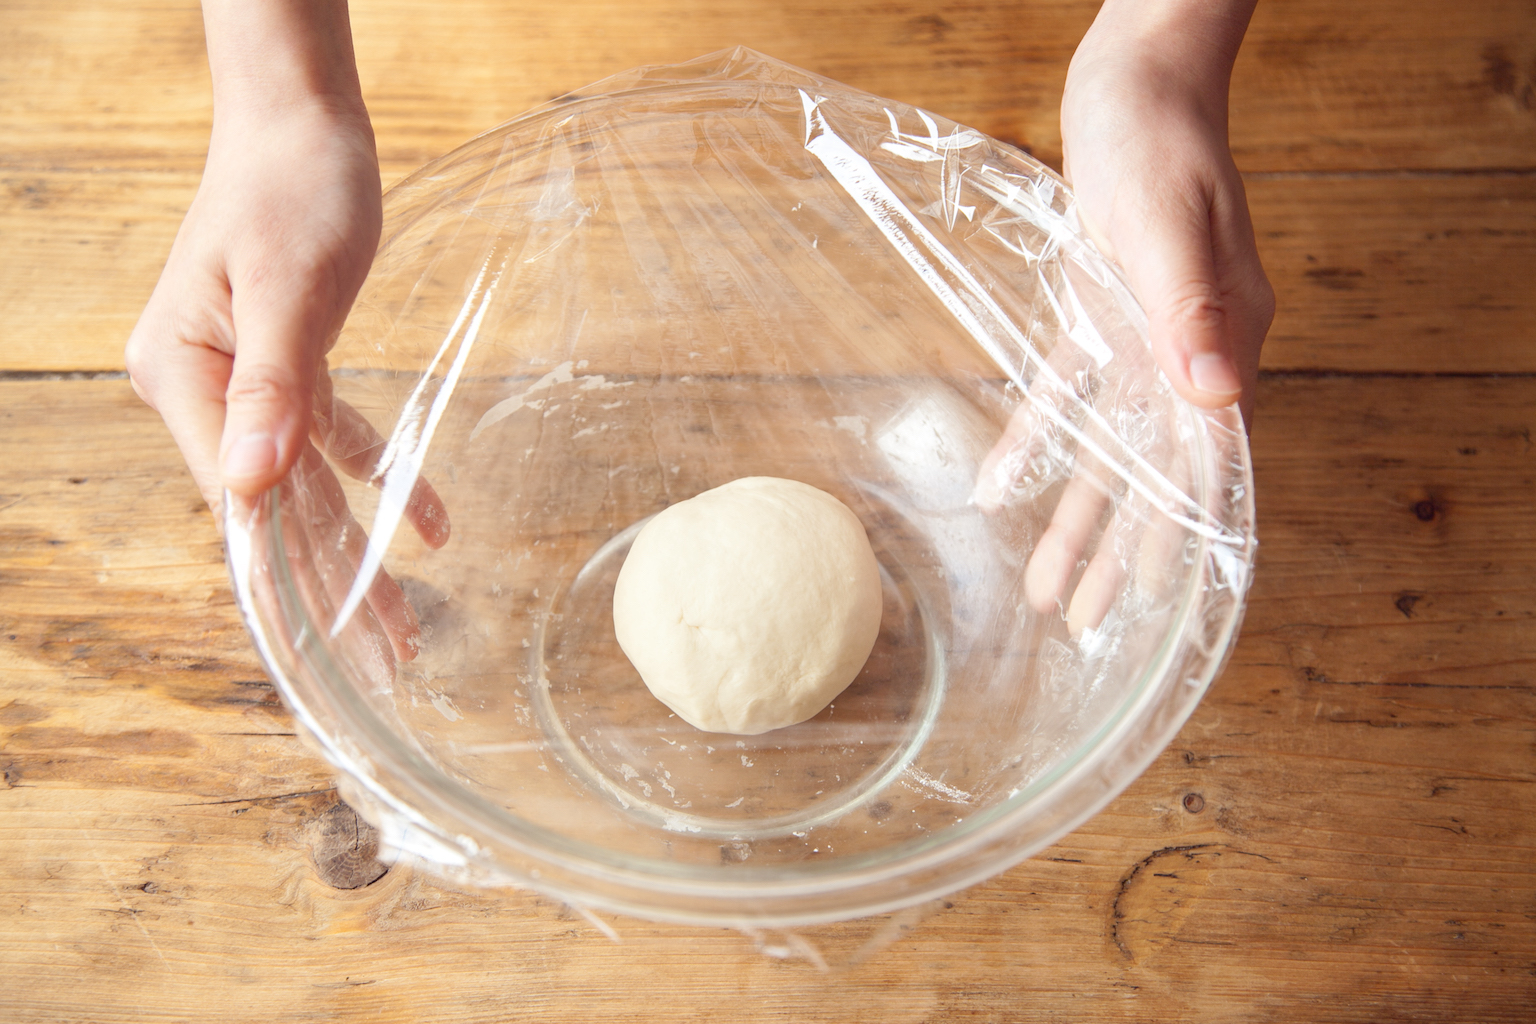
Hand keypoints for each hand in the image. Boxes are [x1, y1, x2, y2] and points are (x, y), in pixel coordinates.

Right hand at [125, 1, 446, 663]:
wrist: (301, 125)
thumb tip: (246, 489)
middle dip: (335, 591)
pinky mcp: (291, 368)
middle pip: (278, 515)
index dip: (285, 583)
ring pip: (310, 492)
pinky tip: (431, 524)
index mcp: (186, 382)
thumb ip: (272, 387)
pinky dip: (384, 479)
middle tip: (390, 662)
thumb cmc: (291, 190)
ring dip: (362, 554)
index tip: (324, 654)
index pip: (241, 509)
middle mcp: (207, 396)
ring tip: (408, 628)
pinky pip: (338, 440)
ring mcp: (246, 386)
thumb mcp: (287, 289)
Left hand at [979, 0, 1270, 633]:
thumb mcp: (1171, 227)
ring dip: (1073, 514)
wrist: (1134, 87)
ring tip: (1044, 584)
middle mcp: (1186, 356)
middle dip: (1115, 550)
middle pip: (1150, 474)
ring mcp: (1145, 340)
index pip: (1201, 464)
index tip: (1152, 602)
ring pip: (1106, 448)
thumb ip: (1192, 312)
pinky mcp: (1100, 316)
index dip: (1175, 536)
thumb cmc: (1160, 145)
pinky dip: (1036, 439)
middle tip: (1079, 621)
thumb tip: (1215, 397)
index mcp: (1220, 345)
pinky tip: (1002, 485)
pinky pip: (1066, 393)